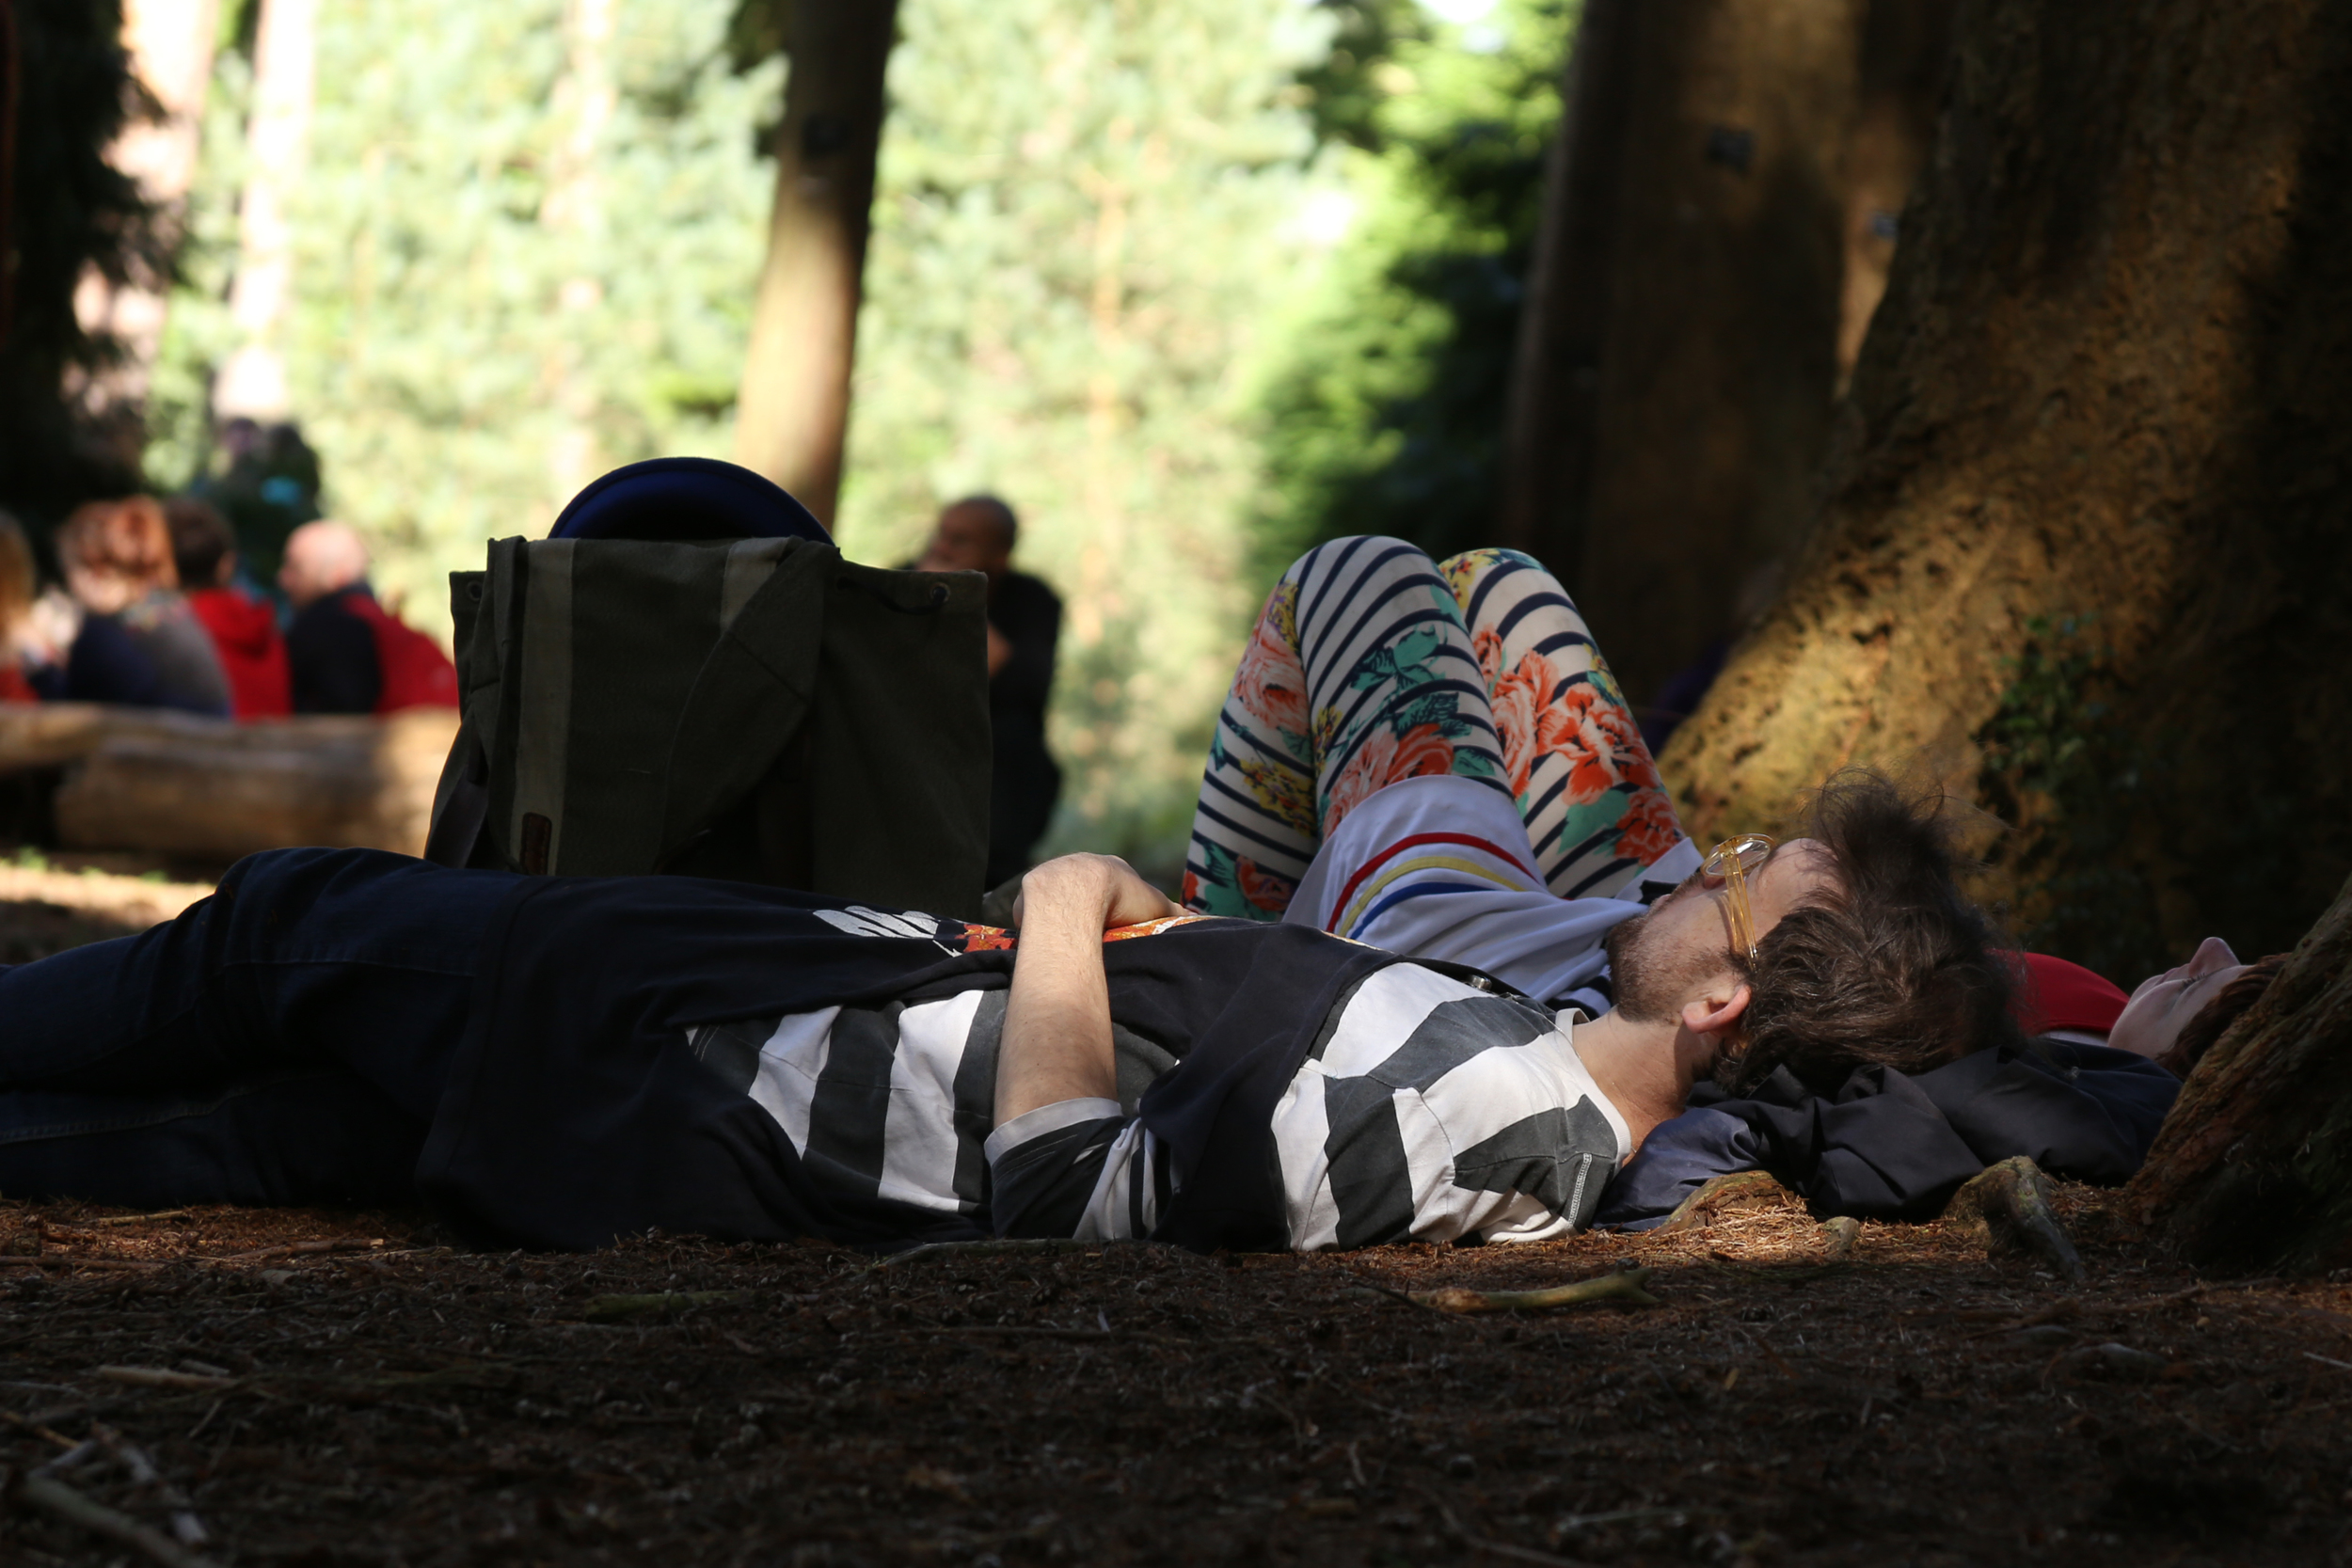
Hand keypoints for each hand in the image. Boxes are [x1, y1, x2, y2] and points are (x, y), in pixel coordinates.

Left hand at [1011, 853, 1181, 931]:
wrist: (1073, 892)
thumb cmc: (1119, 898)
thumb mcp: (1154, 905)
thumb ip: (1172, 912)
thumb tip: (1193, 919)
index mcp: (1109, 865)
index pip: (1116, 881)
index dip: (1119, 902)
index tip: (1119, 922)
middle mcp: (1079, 862)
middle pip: (1084, 886)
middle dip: (1087, 906)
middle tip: (1093, 932)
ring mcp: (1053, 872)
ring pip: (1058, 895)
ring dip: (1062, 912)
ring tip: (1068, 937)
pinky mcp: (1030, 888)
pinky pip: (1036, 906)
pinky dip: (1042, 921)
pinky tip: (1047, 937)